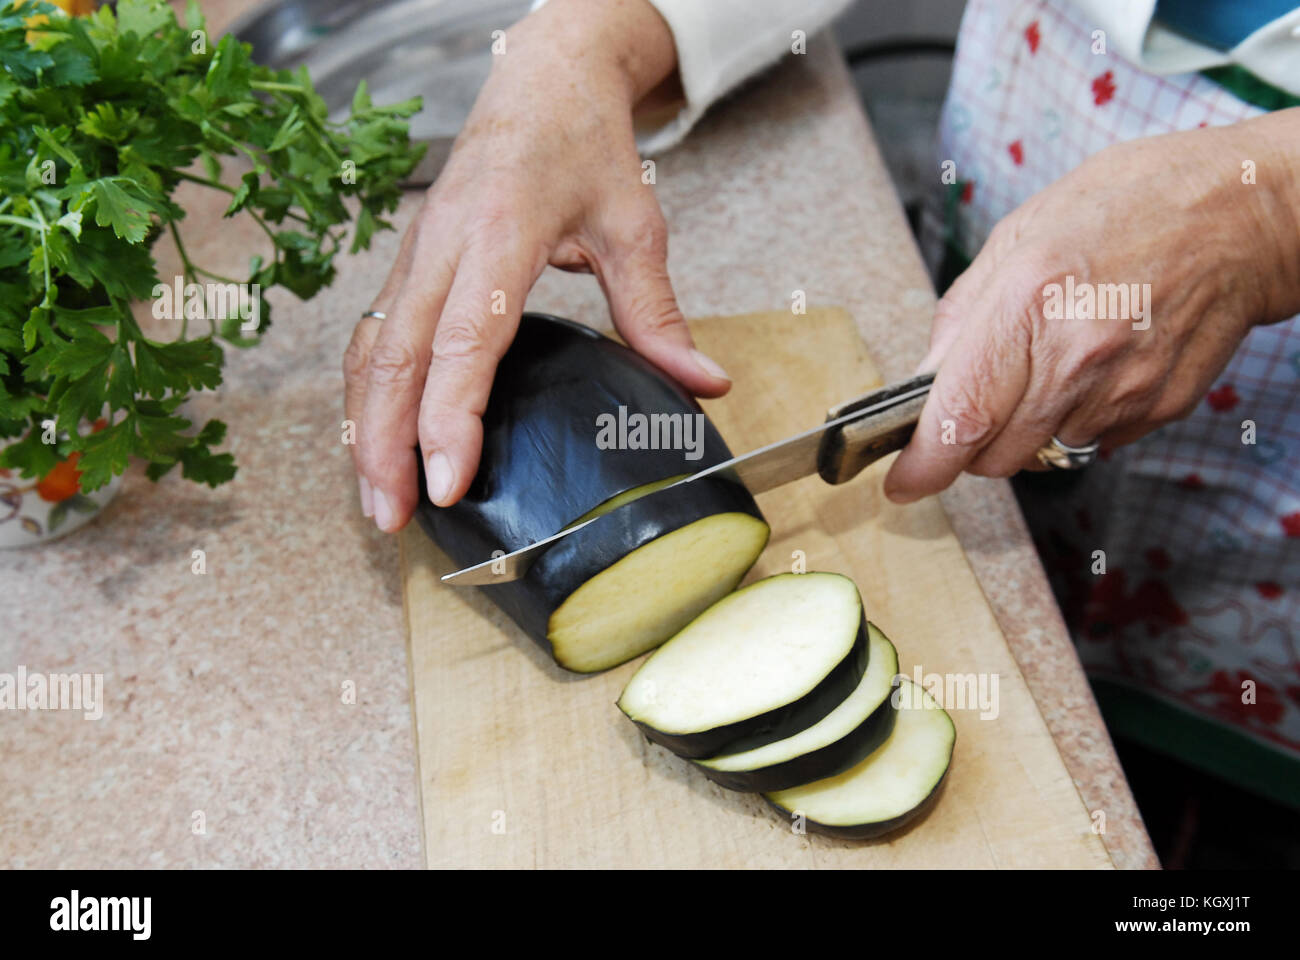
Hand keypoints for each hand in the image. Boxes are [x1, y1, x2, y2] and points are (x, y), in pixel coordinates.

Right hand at [343, 0, 731, 530]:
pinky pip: (372, 335)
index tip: (447, 480)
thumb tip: (705, 383)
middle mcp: (444, 245)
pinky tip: (374, 440)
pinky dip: (366, 394)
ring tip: (375, 498)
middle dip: (384, 444)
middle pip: (393, 357)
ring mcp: (417, 252)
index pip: (465, 340)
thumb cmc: (583, 142)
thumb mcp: (634, 224)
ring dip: (363, 427)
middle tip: (392, 516)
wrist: (542, 78)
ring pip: (369, 350)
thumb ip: (659, 312)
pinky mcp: (409, 262)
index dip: (449, 416)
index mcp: (501, 232)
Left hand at [884, 109, 1299, 502]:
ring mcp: (1124, 389)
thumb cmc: (1127, 205)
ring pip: (1042, 455)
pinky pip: (1091, 441)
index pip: (960, 417)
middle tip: (982, 398)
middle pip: (995, 455)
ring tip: (1050, 364)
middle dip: (972, 442)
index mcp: (1029, 302)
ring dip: (1027, 430)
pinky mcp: (1158, 407)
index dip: (923, 464)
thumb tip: (926, 382)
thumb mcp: (1018, 235)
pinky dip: (1076, 419)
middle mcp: (1077, 356)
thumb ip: (962, 317)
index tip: (904, 481)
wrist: (1239, 213)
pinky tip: (1093, 367)